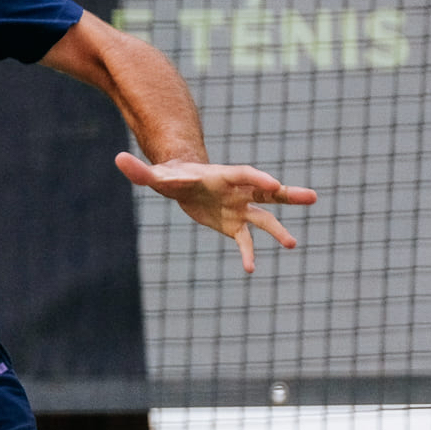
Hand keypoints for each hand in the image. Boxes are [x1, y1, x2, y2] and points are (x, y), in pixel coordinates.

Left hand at [114, 152, 317, 273]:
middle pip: (266, 191)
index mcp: (222, 175)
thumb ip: (140, 171)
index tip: (273, 183)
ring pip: (265, 217)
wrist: (180, 183)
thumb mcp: (153, 175)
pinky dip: (247, 253)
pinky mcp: (233, 225)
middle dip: (288, 195)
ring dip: (279, 230)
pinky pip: (244, 241)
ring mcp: (239, 208)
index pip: (244, 174)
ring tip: (293, 244)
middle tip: (313, 197)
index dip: (258, 177)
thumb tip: (117, 159)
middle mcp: (237, 191)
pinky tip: (249, 270)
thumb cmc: (168, 175)